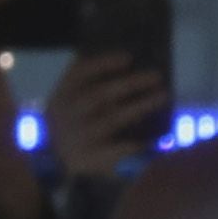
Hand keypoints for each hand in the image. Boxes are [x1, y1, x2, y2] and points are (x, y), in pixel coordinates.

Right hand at [42, 43, 171, 182]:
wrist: (55, 160)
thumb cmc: (70, 121)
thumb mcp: (67, 99)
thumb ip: (87, 82)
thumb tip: (125, 63)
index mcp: (62, 95)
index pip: (80, 74)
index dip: (103, 64)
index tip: (128, 58)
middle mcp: (69, 113)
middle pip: (101, 94)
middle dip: (130, 83)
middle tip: (156, 75)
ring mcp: (79, 136)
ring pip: (113, 118)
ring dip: (140, 106)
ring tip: (162, 96)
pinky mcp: (90, 157)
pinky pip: (116, 148)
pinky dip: (134, 142)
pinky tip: (151, 136)